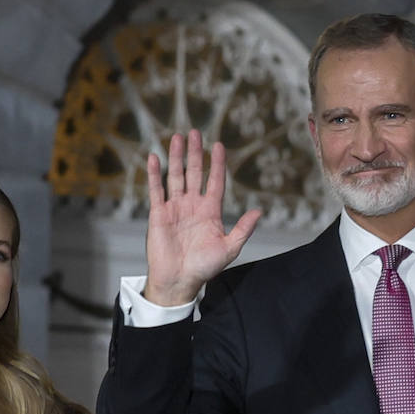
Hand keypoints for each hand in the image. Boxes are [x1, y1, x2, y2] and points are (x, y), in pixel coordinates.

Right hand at [144, 129, 260, 306]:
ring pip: (176, 176)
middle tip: (195, 132)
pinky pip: (156, 190)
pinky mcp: (159, 214)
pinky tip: (155, 158)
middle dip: (195, 153)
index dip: (217, 164)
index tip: (218, 146)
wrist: (179, 281)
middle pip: (194, 173)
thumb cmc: (204, 268)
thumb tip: (259, 211)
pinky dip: (155, 174)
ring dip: (176, 157)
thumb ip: (243, 229)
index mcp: (210, 211)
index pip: (214, 181)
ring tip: (177, 137)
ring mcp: (175, 208)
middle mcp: (192, 206)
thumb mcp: (229, 248)